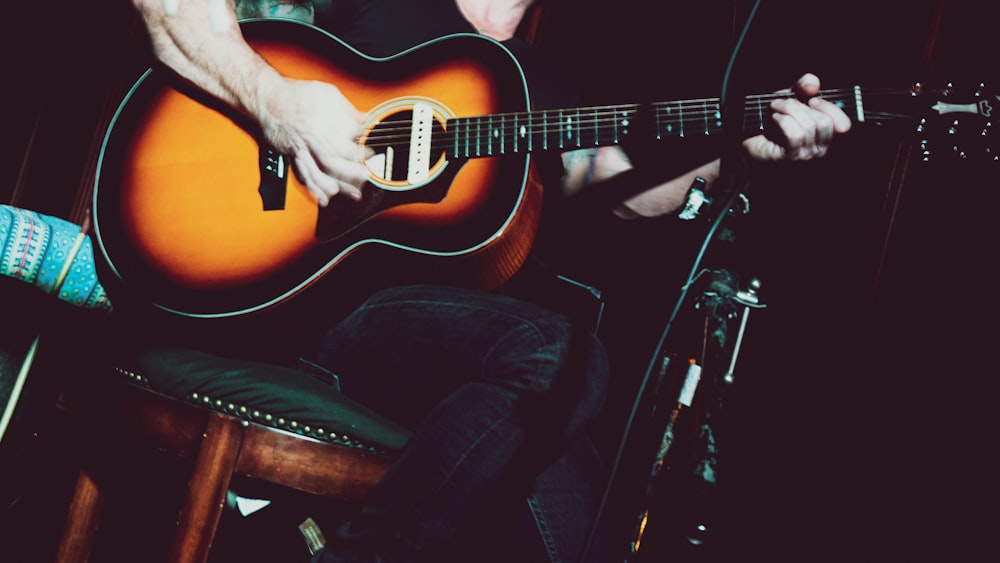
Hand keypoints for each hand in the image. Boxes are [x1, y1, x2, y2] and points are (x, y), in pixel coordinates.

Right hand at [257, 76, 370, 205]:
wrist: (267, 99)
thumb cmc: (298, 95)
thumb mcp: (328, 94)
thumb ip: (349, 110)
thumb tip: (368, 121)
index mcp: (324, 118)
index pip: (349, 137)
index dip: (362, 147)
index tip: (373, 153)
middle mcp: (312, 135)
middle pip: (336, 157)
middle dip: (354, 169)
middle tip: (367, 175)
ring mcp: (301, 148)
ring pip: (321, 171)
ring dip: (338, 184)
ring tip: (354, 194)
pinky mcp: (292, 156)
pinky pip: (303, 175)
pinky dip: (315, 190)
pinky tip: (325, 199)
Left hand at [742, 73, 851, 161]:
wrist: (750, 135)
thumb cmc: (774, 118)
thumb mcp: (793, 95)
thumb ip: (805, 84)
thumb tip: (812, 86)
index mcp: (826, 133)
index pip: (844, 125)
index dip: (829, 108)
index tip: (811, 100)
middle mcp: (821, 147)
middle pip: (824, 122)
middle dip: (802, 106)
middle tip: (785, 103)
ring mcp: (806, 154)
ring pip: (809, 126)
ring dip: (789, 111)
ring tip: (776, 108)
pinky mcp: (791, 157)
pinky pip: (795, 134)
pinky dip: (783, 121)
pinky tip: (774, 119)